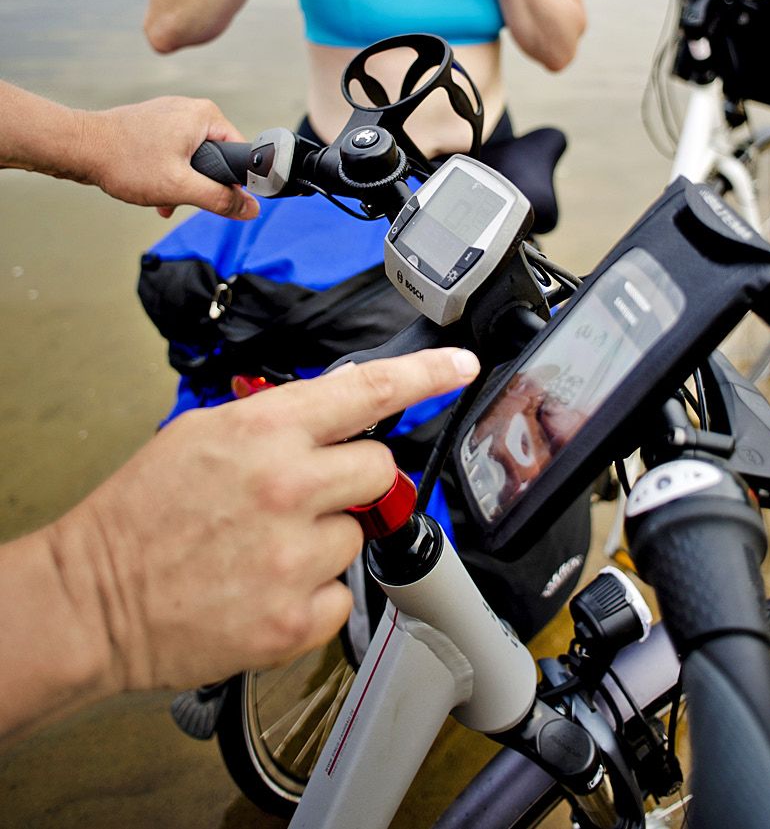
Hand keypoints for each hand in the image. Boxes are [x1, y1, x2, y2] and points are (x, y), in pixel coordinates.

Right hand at [54, 347, 479, 695]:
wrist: (93, 600)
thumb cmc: (139, 515)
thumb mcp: (202, 434)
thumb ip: (276, 421)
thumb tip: (332, 416)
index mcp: (264, 433)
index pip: (366, 390)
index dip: (423, 374)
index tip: (459, 366)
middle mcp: (288, 488)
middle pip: (381, 469)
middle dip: (356, 480)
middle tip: (308, 494)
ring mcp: (293, 557)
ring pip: (358, 535)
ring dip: (326, 540)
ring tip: (267, 548)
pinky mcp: (293, 619)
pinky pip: (341, 596)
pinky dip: (312, 595)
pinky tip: (266, 587)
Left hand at [77, 96, 259, 219]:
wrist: (80, 147)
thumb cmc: (125, 160)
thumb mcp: (180, 187)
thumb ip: (220, 199)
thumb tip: (251, 209)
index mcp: (206, 115)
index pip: (240, 152)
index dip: (233, 181)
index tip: (217, 198)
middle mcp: (191, 109)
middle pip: (216, 156)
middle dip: (200, 184)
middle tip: (179, 197)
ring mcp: (171, 114)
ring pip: (192, 157)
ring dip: (180, 182)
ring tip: (160, 195)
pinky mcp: (155, 123)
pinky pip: (174, 152)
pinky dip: (167, 172)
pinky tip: (151, 188)